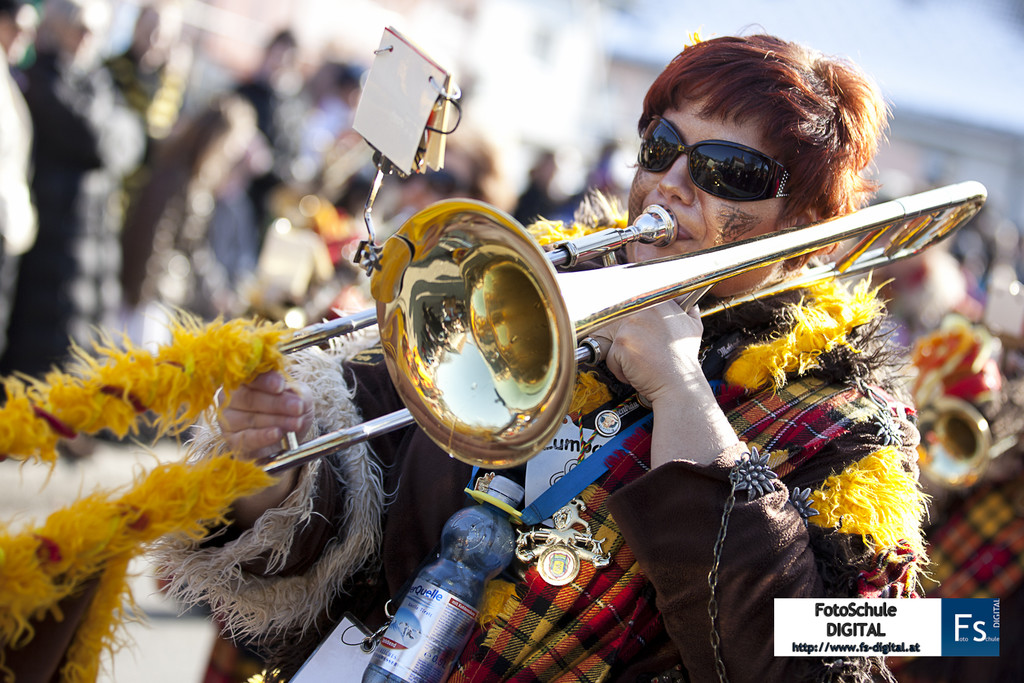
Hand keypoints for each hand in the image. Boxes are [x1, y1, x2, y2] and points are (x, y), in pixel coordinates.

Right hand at [218, 371, 313, 461]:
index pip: (250, 377)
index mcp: (245, 381)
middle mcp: (231, 398)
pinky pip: (246, 438)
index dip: (265, 380)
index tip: (281, 385)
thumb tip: (295, 394)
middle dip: (276, 403)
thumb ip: (297, 392)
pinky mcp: (233, 441)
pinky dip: (262, 436)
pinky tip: (276, 434)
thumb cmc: (289, 412)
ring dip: (276, 420)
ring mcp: (229, 420)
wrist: (287, 440)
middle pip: (249, 398)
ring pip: (251, 418)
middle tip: (297, 407)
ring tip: (296, 423)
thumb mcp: (299, 398)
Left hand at [592, 301, 739, 466]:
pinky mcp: (622, 343)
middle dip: (618, 339)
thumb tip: (684, 302)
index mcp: (660, 302)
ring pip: (610, 338)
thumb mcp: (692, 327)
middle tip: (634, 352)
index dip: (625, 320)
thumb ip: (685, 311)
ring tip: (639, 362)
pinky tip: (637, 372)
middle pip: (613, 319)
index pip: (629, 303)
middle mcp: (645, 309)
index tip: (629, 332)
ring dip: (619, 354)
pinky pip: (609, 356)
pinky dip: (619, 369)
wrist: (681, 385)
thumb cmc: (684, 361)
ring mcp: (631, 325)